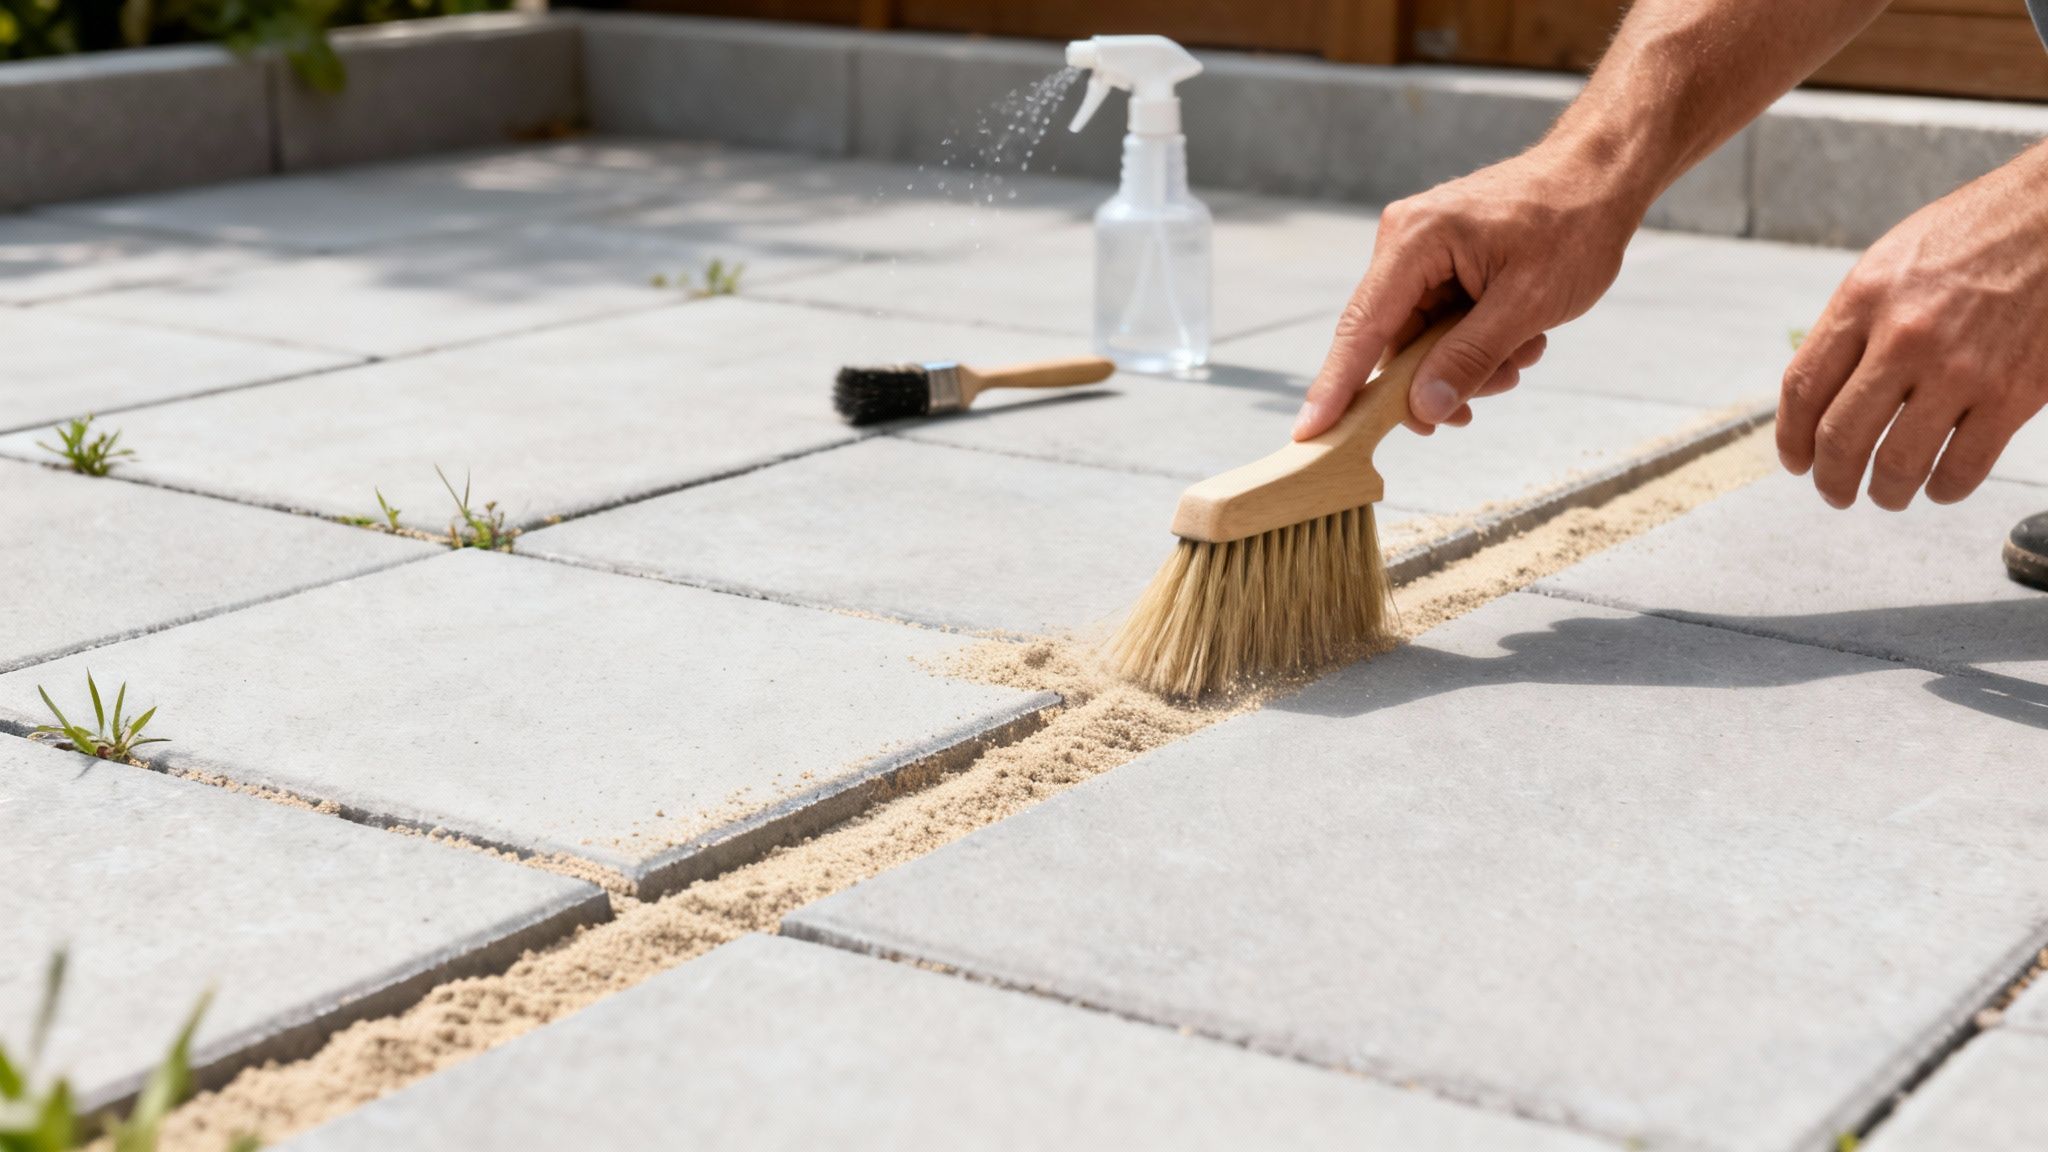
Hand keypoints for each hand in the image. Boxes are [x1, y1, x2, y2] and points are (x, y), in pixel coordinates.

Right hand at [1294, 143, 1643, 439]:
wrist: (1602, 174)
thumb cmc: (1574, 224)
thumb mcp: (1528, 303)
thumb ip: (1470, 358)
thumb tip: (1422, 409)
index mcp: (1413, 241)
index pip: (1361, 329)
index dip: (1336, 388)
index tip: (1310, 435)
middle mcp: (1403, 244)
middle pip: (1393, 342)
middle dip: (1437, 380)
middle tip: (1488, 396)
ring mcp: (1419, 253)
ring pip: (1421, 341)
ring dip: (1468, 363)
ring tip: (1523, 353)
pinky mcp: (1439, 263)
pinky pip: (1440, 324)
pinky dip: (1476, 343)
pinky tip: (1518, 339)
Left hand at [1779, 147, 2047, 508]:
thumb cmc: (1972, 237)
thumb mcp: (1890, 263)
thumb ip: (1853, 325)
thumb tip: (1821, 394)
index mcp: (1863, 301)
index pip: (1803, 390)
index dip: (1790, 439)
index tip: (1797, 461)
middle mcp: (1904, 338)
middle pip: (1841, 437)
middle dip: (1831, 479)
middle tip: (1835, 492)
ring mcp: (1960, 369)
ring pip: (1898, 463)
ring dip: (1885, 492)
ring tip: (1886, 494)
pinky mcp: (2014, 393)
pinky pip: (1963, 467)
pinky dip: (1944, 489)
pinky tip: (1939, 486)